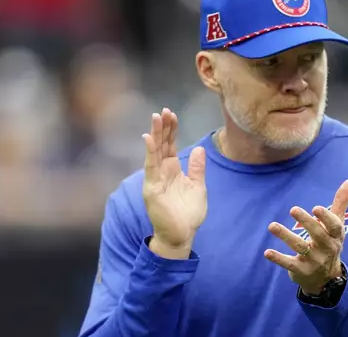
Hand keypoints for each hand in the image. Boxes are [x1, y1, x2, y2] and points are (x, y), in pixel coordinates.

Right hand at [142, 108, 206, 258]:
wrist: (182, 236)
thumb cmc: (188, 214)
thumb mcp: (198, 187)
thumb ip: (197, 168)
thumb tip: (198, 149)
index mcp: (173, 170)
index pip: (170, 145)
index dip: (171, 129)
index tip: (172, 114)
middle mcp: (162, 172)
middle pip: (161, 145)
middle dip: (162, 128)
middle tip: (163, 111)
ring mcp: (155, 180)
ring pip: (154, 153)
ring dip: (155, 135)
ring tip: (155, 118)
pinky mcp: (152, 190)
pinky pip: (150, 168)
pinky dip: (150, 153)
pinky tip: (149, 140)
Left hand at [264, 179, 347, 294]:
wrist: (326, 278)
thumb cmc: (330, 242)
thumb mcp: (337, 224)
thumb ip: (341, 202)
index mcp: (336, 236)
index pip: (334, 226)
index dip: (326, 218)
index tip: (316, 208)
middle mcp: (327, 249)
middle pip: (318, 235)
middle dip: (306, 222)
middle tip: (293, 209)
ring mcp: (314, 261)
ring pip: (300, 247)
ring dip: (286, 236)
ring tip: (272, 226)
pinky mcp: (301, 270)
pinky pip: (289, 264)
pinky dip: (278, 258)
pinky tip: (267, 252)